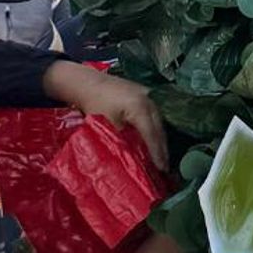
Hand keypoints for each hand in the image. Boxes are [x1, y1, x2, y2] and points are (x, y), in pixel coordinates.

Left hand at [45, 62, 168, 171]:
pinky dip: (156, 129)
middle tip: (165, 169)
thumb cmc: (95, 104)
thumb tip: (135, 158)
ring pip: (160, 123)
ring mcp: (150, 95)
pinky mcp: (146, 94)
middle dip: (163, 150)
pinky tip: (156, 141)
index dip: (157, 154)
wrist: (88, 82)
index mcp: (140, 108)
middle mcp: (150, 100)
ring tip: (162, 159)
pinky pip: (156, 115)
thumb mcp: (108, 126)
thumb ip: (124, 140)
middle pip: (160, 129)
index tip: (161, 170)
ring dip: (161, 141)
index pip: (152, 135)